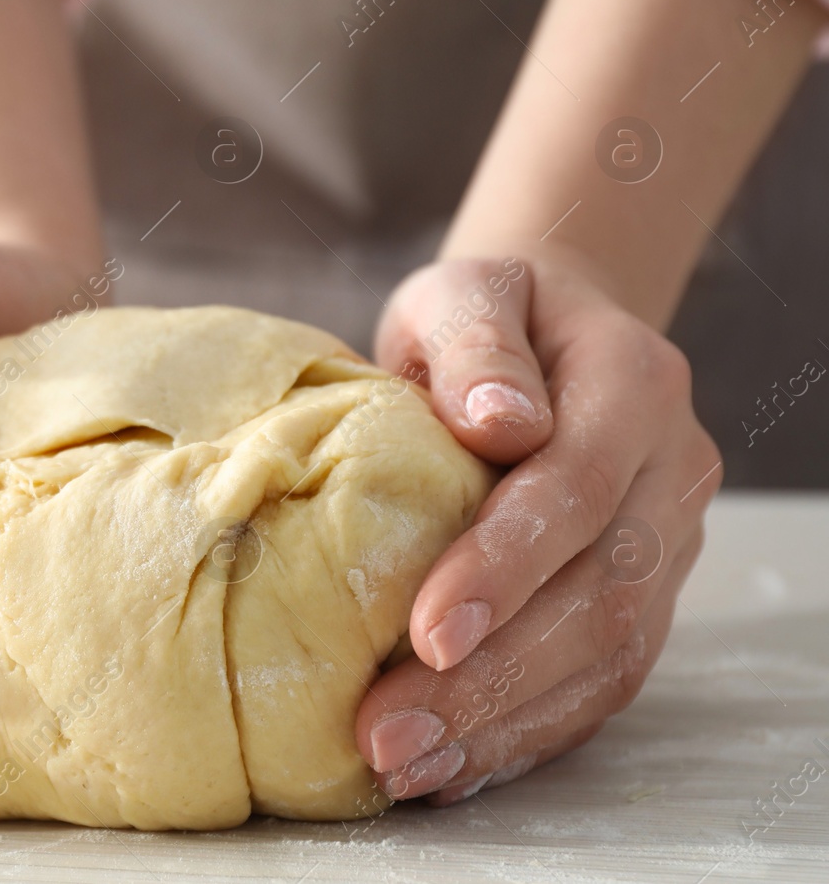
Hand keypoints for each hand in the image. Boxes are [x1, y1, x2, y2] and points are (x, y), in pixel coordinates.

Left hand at [356, 253, 719, 804]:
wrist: (542, 335)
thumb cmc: (482, 317)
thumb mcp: (462, 294)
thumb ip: (475, 346)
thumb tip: (498, 421)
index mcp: (634, 386)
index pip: (578, 490)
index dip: (507, 568)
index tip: (425, 633)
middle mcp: (670, 473)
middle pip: (601, 595)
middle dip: (492, 676)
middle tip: (387, 731)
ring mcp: (667, 543)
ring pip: (608, 657)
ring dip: (503, 723)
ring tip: (402, 764)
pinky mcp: (645, 597)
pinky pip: (600, 681)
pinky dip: (524, 732)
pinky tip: (447, 765)